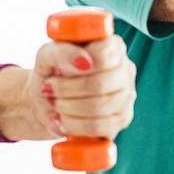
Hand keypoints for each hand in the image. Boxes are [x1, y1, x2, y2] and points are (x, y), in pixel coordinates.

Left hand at [0, 36, 135, 141]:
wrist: (48, 100)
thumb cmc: (51, 72)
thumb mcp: (47, 55)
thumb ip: (62, 51)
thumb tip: (83, 62)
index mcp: (112, 45)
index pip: (104, 55)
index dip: (77, 65)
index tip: (59, 71)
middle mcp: (125, 69)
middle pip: (100, 84)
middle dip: (66, 91)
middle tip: (51, 90)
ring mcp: (126, 96)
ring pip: (99, 107)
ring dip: (68, 108)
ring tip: (56, 103)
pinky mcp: (120, 120)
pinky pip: (99, 127)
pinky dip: (74, 125)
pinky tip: (64, 119)